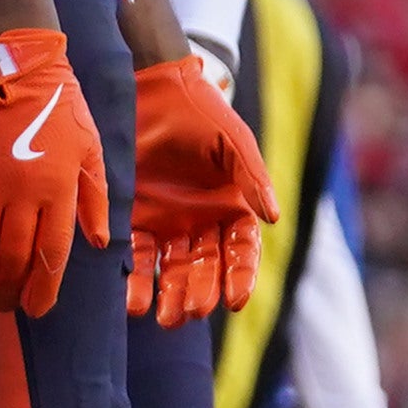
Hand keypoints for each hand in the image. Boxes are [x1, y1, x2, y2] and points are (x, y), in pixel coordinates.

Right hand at [0, 28, 106, 319]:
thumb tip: (100, 242)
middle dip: (7, 290)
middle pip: (12, 258)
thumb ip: (96, 199)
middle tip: (4, 305)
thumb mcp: (91, 150)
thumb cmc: (60, 107)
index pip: (50, 255)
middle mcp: (22, 192)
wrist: (16, 64)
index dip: (42, 289)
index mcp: (59, 189)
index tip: (36, 310)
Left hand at [125, 56, 279, 325]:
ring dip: (169, 295)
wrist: (152, 89)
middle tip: (192, 313)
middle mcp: (202, 223)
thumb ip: (252, 177)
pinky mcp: (135, 219)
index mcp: (233, 209)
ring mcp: (168, 224)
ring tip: (166, 318)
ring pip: (172, 270)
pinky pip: (137, 256)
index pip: (240, 252)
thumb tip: (274, 218)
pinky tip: (134, 303)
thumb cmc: (200, 112)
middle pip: (205, 268)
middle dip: (200, 292)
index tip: (234, 301)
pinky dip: (136, 280)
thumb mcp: (232, 140)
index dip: (239, 277)